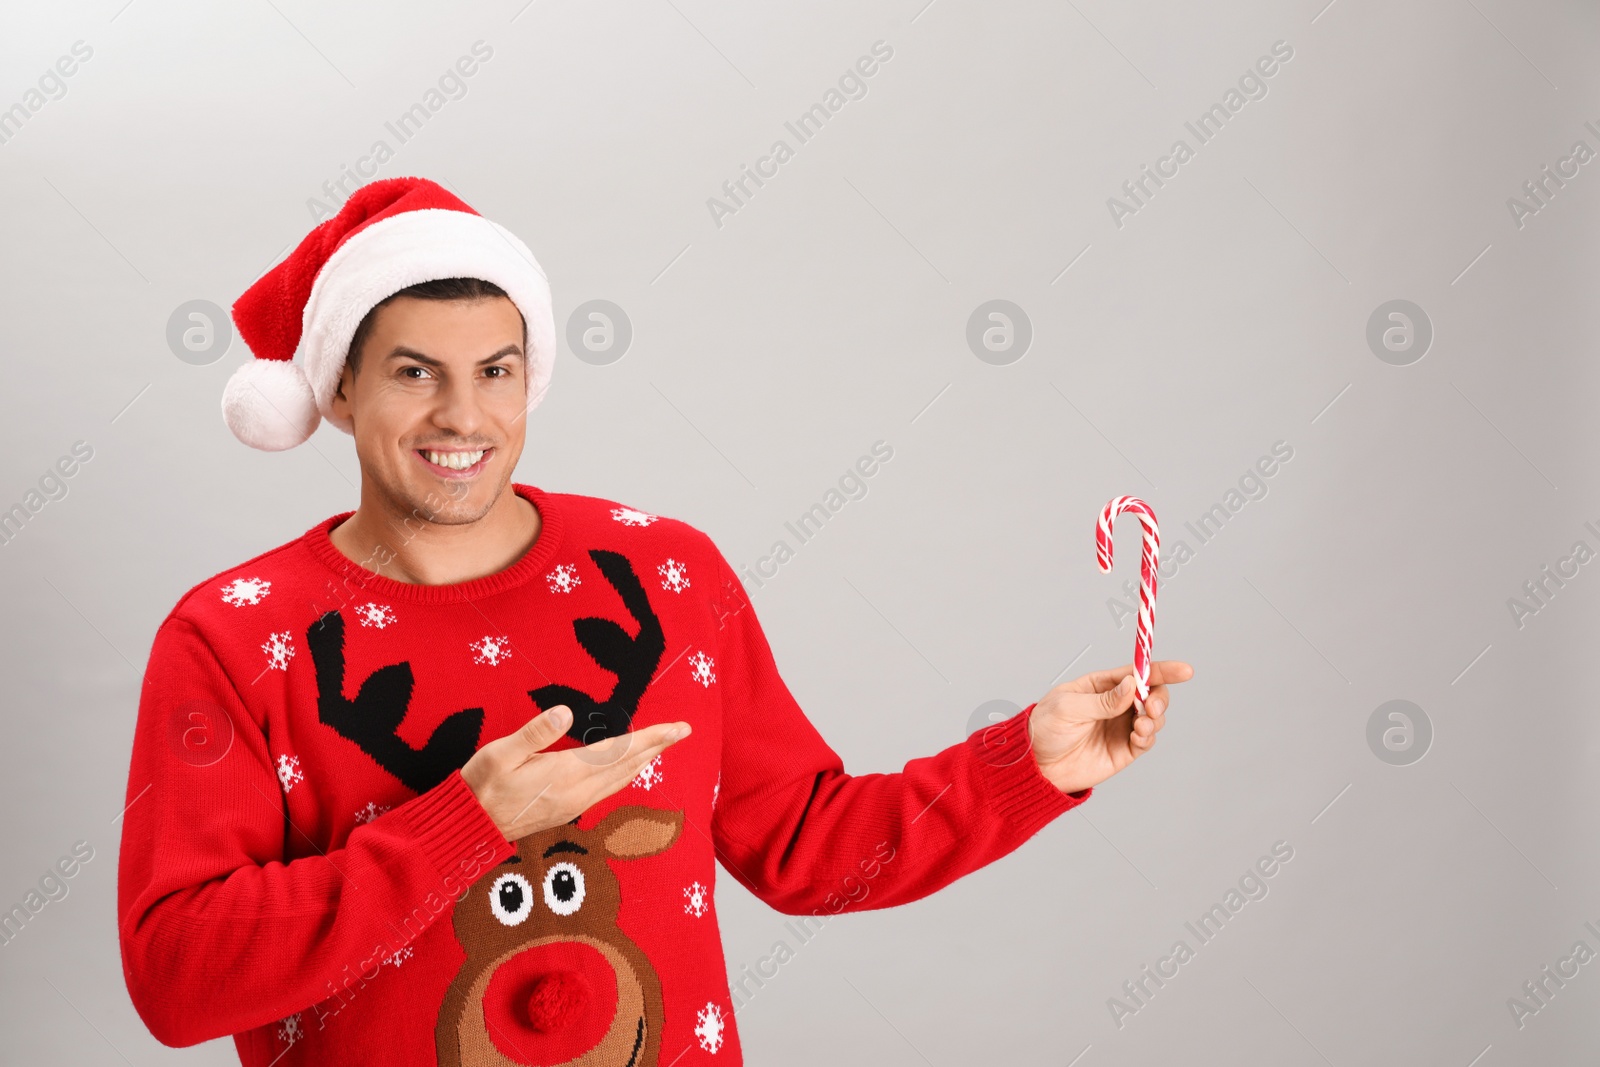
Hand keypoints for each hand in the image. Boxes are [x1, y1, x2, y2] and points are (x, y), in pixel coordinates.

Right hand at [460, 705, 690, 840]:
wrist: (469, 829)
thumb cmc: (480, 786)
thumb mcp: (499, 753)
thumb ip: (534, 733)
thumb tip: (565, 713)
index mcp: (565, 773)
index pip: (619, 750)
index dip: (650, 737)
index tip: (676, 728)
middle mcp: (577, 791)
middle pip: (628, 765)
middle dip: (657, 746)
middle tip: (683, 730)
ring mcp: (574, 804)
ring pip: (621, 779)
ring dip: (645, 760)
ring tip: (663, 745)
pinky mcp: (568, 810)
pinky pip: (609, 789)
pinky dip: (626, 773)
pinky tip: (630, 767)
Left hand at [1027, 660, 1192, 794]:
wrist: (1036, 766)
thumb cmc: (1045, 729)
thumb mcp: (1068, 708)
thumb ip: (1103, 700)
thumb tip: (1132, 685)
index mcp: (1101, 686)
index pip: (1136, 673)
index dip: (1162, 670)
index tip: (1184, 670)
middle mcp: (1115, 704)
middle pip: (1152, 695)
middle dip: (1159, 699)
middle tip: (1152, 708)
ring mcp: (1120, 727)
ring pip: (1153, 718)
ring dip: (1154, 719)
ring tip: (1139, 726)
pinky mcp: (1123, 750)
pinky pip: (1146, 741)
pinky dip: (1148, 737)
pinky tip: (1138, 736)